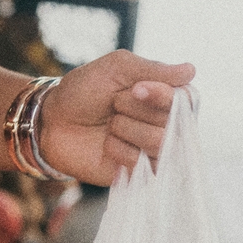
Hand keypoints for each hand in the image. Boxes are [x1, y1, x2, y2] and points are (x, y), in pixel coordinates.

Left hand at [38, 51, 195, 185]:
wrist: (51, 121)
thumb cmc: (83, 91)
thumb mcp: (115, 68)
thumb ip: (152, 69)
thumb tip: (191, 70)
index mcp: (165, 96)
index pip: (187, 98)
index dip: (161, 95)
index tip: (135, 88)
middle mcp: (167, 124)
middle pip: (173, 121)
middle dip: (134, 109)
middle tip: (113, 105)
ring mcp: (155, 150)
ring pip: (159, 142)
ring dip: (125, 128)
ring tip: (109, 125)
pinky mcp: (141, 174)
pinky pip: (143, 163)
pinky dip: (118, 149)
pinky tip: (107, 145)